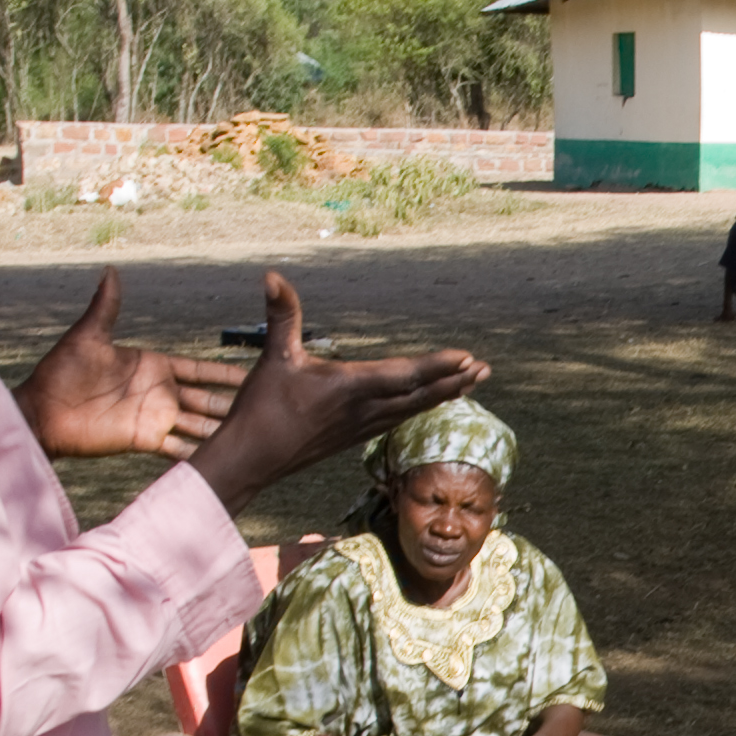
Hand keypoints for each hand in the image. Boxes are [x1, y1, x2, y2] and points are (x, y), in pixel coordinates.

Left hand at [13, 271, 252, 459]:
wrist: (42, 413)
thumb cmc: (60, 372)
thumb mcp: (86, 337)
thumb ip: (105, 307)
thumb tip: (110, 271)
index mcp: (153, 366)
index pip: (198, 369)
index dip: (225, 372)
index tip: (256, 370)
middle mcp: (160, 392)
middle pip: (207, 399)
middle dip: (236, 403)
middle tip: (269, 407)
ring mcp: (155, 418)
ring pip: (200, 424)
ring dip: (224, 431)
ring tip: (255, 436)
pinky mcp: (145, 440)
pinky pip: (180, 448)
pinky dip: (200, 454)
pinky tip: (223, 460)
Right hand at [181, 273, 486, 515]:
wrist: (249, 461)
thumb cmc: (260, 408)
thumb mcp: (273, 356)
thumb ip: (281, 314)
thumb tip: (271, 275)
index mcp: (349, 387)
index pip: (404, 375)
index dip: (437, 367)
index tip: (467, 357)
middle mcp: (362, 410)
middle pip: (420, 396)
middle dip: (455, 381)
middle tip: (486, 369)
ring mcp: (360, 427)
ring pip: (412, 410)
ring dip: (443, 395)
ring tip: (471, 383)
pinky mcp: (353, 437)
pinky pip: (397, 420)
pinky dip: (419, 408)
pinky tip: (428, 404)